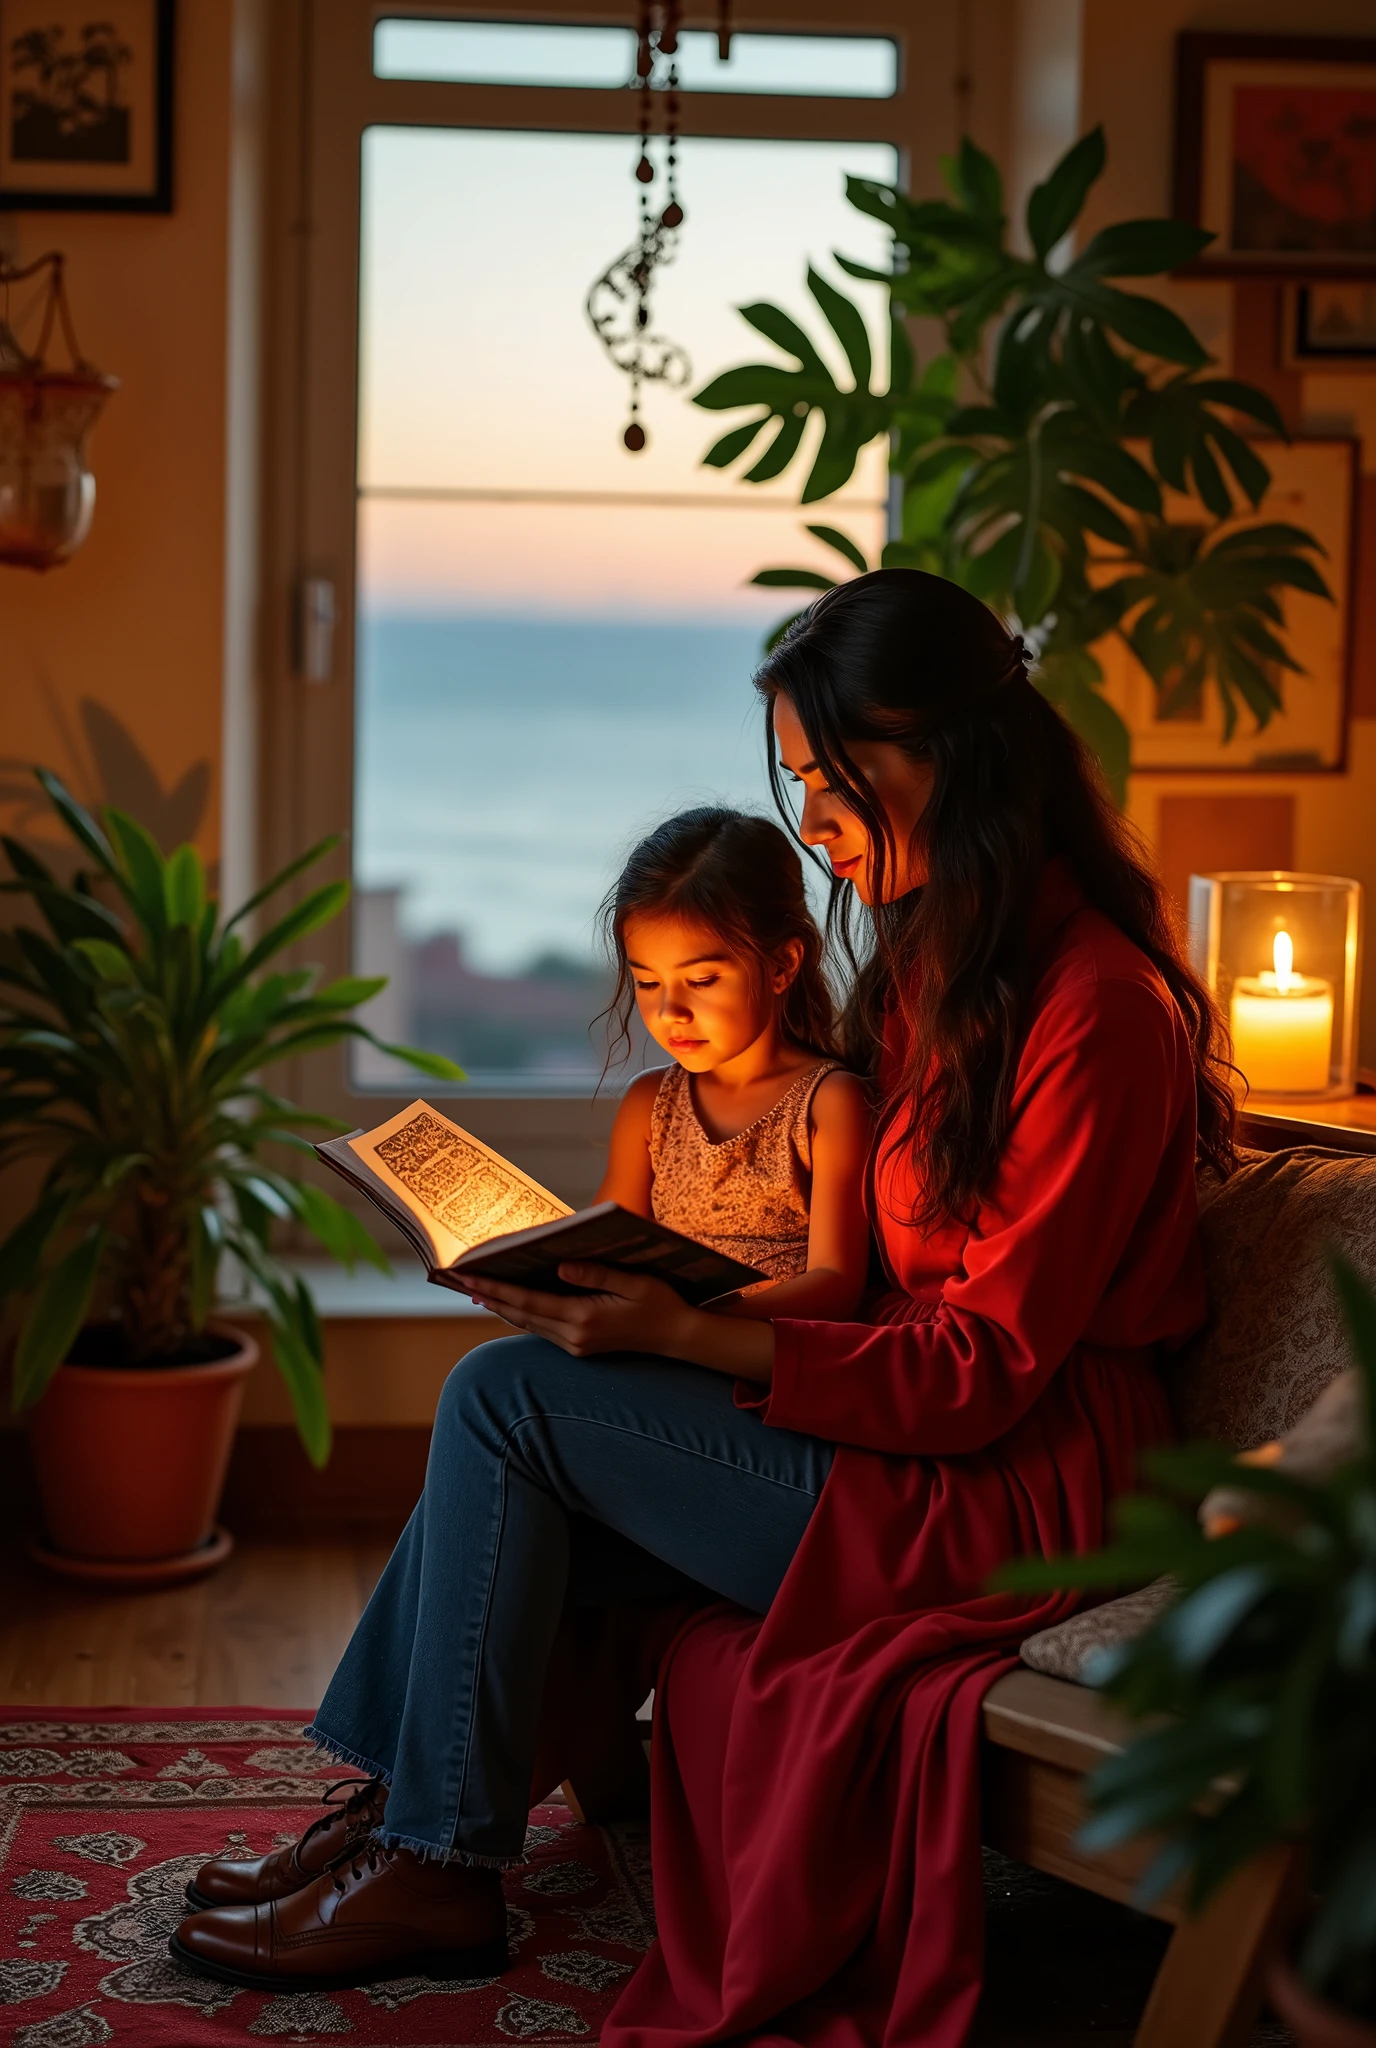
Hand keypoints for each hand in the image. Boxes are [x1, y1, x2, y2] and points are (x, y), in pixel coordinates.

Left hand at [468, 1263, 695, 1359]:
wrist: (677, 1337)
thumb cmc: (660, 1303)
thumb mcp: (634, 1281)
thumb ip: (596, 1273)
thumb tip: (560, 1265)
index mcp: (584, 1318)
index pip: (528, 1301)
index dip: (496, 1289)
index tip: (469, 1277)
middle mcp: (575, 1336)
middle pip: (520, 1314)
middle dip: (489, 1296)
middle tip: (458, 1280)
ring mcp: (576, 1345)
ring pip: (527, 1324)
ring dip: (501, 1307)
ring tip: (476, 1290)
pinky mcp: (580, 1347)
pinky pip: (541, 1329)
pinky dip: (521, 1314)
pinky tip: (509, 1304)